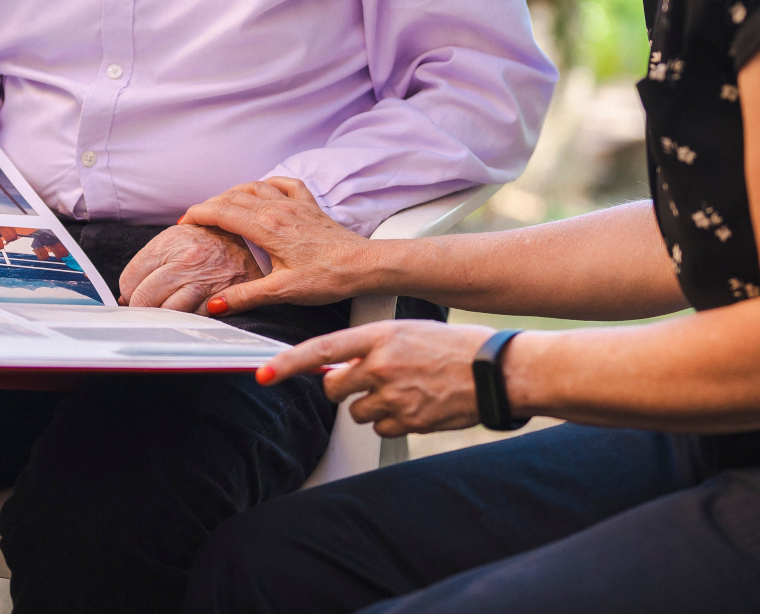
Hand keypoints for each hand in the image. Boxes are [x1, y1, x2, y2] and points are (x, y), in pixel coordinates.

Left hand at [118, 223, 263, 311]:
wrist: (258, 245)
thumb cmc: (214, 244)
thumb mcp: (181, 238)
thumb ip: (153, 261)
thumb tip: (126, 295)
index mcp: (171, 240)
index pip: (129, 278)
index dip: (130, 292)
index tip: (136, 295)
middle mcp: (186, 259)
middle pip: (143, 299)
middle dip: (142, 308)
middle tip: (150, 307)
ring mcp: (203, 281)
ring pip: (164, 313)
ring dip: (162, 316)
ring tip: (169, 310)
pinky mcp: (219, 300)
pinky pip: (189, 320)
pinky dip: (185, 321)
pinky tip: (191, 311)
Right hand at [179, 177, 375, 313]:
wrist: (365, 265)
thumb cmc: (328, 278)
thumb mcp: (283, 291)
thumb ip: (246, 296)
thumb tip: (215, 305)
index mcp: (267, 227)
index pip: (222, 212)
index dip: (198, 214)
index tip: (184, 222)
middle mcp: (278, 208)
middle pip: (234, 196)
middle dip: (211, 205)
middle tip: (197, 219)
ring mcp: (295, 204)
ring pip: (255, 187)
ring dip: (234, 193)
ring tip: (222, 206)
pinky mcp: (310, 206)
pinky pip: (284, 184)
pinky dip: (267, 184)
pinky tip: (264, 191)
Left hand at [256, 320, 496, 436]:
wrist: (496, 371)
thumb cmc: (456, 347)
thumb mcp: (409, 332)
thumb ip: (374, 347)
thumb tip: (342, 368)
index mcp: (381, 335)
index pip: (322, 350)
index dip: (287, 365)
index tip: (263, 375)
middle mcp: (382, 365)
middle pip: (334, 389)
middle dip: (342, 390)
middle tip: (367, 382)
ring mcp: (394, 395)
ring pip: (357, 412)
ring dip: (372, 406)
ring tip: (405, 390)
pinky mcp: (408, 421)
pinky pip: (381, 428)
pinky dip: (392, 422)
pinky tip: (416, 405)